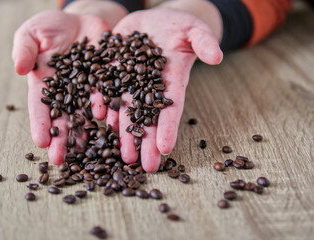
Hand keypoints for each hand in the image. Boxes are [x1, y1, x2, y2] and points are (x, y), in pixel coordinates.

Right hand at [12, 6, 125, 163]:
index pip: (42, 106)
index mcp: (47, 83)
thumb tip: (19, 68)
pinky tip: (109, 124)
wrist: (85, 20)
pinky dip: (109, 110)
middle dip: (63, 137)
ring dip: (88, 131)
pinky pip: (109, 97)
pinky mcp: (109, 82)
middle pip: (65, 116)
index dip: (41, 123)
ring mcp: (90, 89)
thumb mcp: (33, 32)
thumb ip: (25, 48)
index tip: (40, 142)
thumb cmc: (53, 26)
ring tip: (88, 150)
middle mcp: (69, 91)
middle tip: (61, 159)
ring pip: (88, 113)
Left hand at [106, 7, 222, 171]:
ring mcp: (129, 79)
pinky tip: (97, 117)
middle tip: (140, 165)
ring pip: (124, 108)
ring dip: (120, 131)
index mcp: (172, 80)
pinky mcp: (112, 68)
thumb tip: (217, 56)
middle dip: (143, 140)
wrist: (154, 21)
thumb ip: (204, 41)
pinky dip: (101, 101)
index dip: (168, 128)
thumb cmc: (179, 26)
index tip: (165, 149)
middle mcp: (149, 86)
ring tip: (118, 154)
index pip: (171, 107)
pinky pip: (105, 87)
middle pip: (146, 116)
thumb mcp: (194, 29)